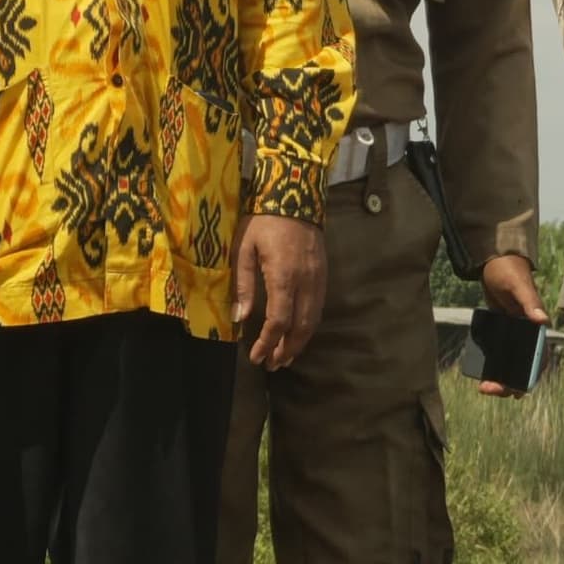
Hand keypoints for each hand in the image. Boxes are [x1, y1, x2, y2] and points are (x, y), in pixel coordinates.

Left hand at [233, 214, 326, 369]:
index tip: (256, 357)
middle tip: (273, 365)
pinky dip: (309, 326)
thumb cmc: (263, 222)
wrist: (295, 198)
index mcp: (283, 277)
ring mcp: (318, 280)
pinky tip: (298, 333)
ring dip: (300, 342)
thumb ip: (243, 285)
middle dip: (287, 349)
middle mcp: (305, 283)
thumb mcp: (243, 250)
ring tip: (286, 356)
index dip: (268, 342)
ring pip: (313, 320)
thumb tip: (240, 318)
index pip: (278, 320)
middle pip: (301, 327)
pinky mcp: (323, 275)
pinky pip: (318, 308)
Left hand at [475, 250, 549, 396]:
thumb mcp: (518, 285)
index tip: (515, 391)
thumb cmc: (509, 270)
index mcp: (536, 326)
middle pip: (524, 366)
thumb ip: (530, 301)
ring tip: (485, 387)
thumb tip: (542, 321)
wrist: (494, 260)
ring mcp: (515, 332)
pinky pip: (501, 352)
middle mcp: (528, 332)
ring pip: (512, 362)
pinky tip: (482, 372)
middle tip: (489, 389)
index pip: (538, 359)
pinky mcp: (503, 328)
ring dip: (502, 377)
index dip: (529, 377)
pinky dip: (494, 364)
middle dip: (510, 382)